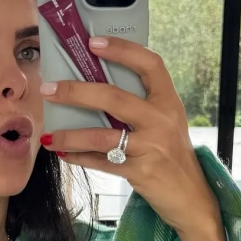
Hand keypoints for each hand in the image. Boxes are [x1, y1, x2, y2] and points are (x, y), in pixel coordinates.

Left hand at [39, 35, 220, 236]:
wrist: (191, 197)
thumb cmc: (173, 156)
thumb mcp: (166, 124)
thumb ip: (142, 107)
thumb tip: (96, 92)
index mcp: (169, 102)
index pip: (149, 64)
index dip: (122, 50)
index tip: (94, 43)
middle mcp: (161, 120)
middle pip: (113, 98)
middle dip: (76, 92)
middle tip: (49, 90)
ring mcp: (151, 147)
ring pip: (101, 136)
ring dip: (70, 135)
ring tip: (48, 136)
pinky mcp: (140, 172)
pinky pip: (102, 162)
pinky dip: (80, 158)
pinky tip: (64, 154)